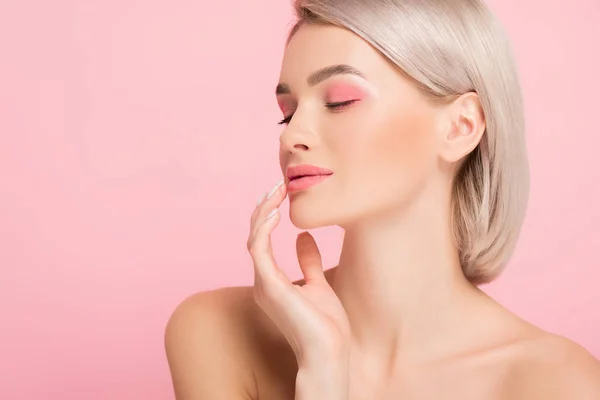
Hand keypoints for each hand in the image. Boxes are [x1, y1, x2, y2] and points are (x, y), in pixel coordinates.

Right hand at [247, 178, 351, 367]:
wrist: (329, 353)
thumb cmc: (326, 326)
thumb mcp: (318, 283)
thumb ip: (308, 260)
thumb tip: (302, 236)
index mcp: (272, 280)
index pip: (262, 239)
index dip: (269, 214)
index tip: (283, 193)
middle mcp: (263, 280)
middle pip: (255, 235)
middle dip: (264, 207)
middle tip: (279, 185)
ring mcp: (263, 283)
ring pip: (254, 238)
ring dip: (263, 212)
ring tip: (276, 192)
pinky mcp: (269, 285)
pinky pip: (259, 249)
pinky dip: (264, 228)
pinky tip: (275, 212)